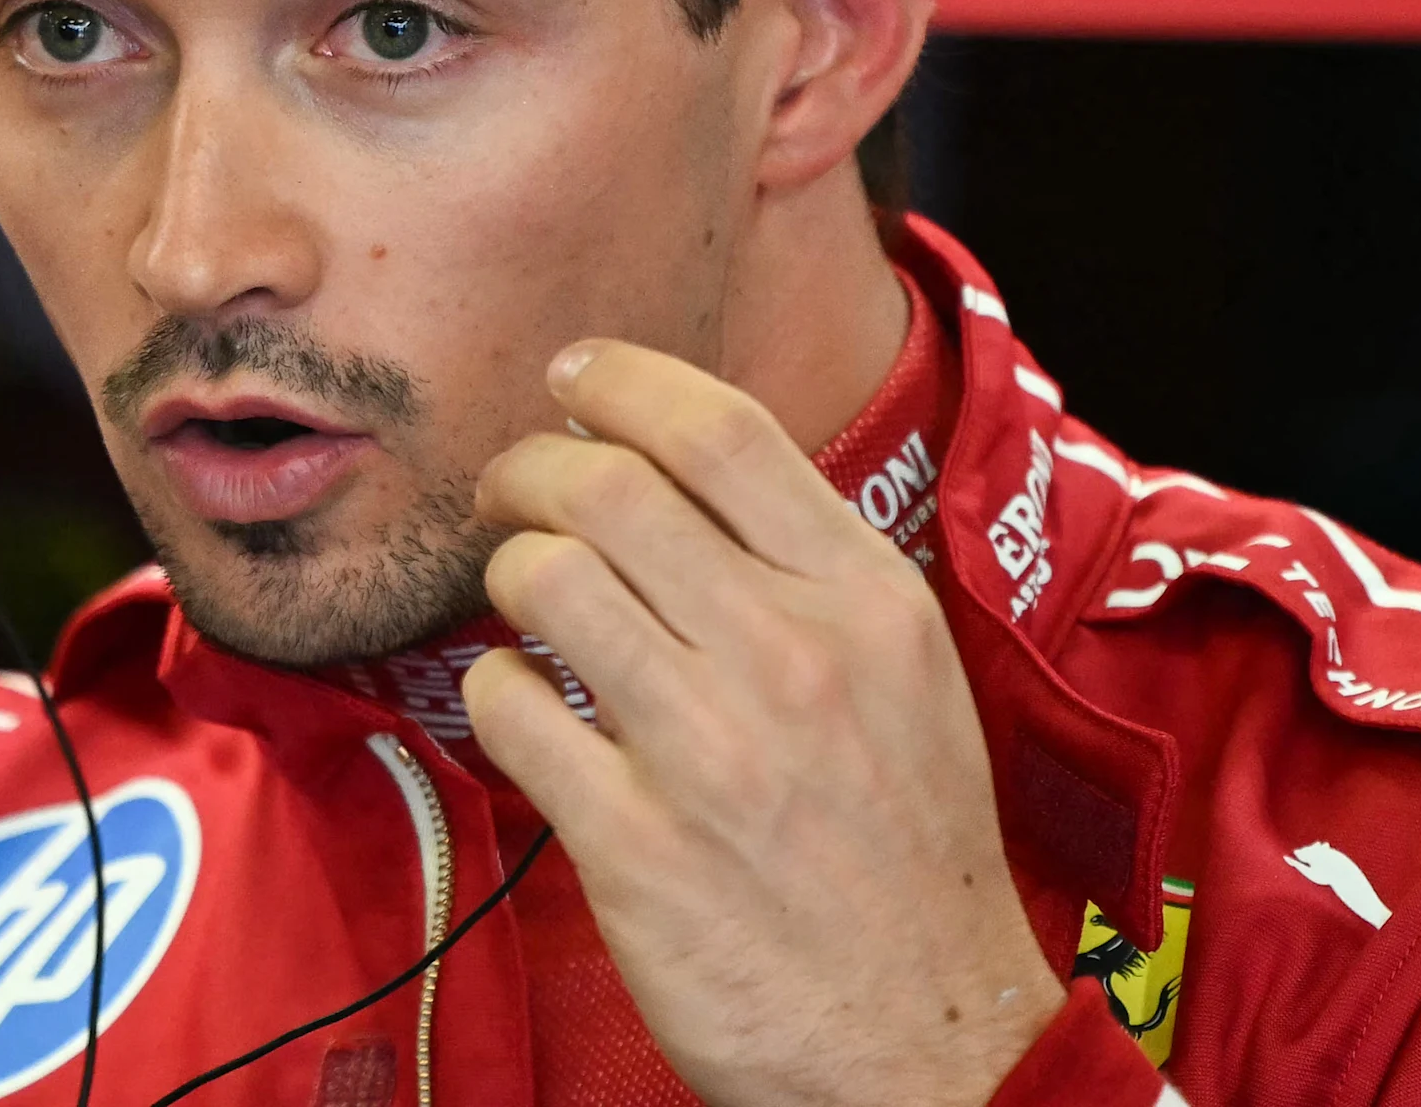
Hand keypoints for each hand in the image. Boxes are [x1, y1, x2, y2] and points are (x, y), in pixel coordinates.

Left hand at [461, 341, 1064, 1106]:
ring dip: (504, 571)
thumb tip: (685, 474)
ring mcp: (708, 749)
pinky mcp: (634, 843)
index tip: (570, 379)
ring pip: (544, 580)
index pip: (721, 430)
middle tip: (508, 490)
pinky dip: (496, 688)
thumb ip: (810, 573)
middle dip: (528, 468)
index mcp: (866, 601)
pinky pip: (512, 710)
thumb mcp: (909, 679)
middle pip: (608, 486)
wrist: (925, 1042)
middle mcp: (791, 655)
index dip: (621, 380)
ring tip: (516, 596)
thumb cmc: (907, 858)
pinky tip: (525, 706)